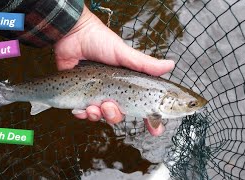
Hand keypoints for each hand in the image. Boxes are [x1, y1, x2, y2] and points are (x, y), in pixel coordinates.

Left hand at [53, 6, 173, 128]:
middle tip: (109, 105)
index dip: (151, 119)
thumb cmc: (100, 41)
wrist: (73, 35)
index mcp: (127, 83)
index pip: (143, 105)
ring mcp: (96, 94)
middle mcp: (113, 91)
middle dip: (115, 115)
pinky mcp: (81, 96)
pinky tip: (81, 108)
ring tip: (93, 106)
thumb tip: (171, 65)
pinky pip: (84, 114)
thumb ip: (144, 64)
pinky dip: (83, 114)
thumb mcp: (123, 53)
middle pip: (120, 115)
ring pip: (101, 116)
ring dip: (98, 115)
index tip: (156, 130)